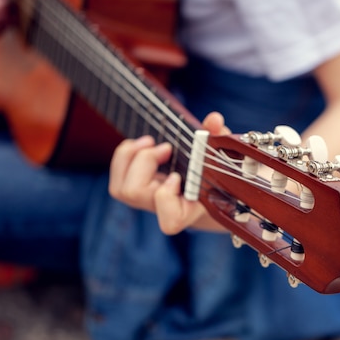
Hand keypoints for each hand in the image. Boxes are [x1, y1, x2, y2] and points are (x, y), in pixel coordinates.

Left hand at [109, 112, 229, 233]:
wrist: (210, 190)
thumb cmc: (218, 173)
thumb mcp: (222, 154)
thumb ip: (219, 137)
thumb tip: (213, 119)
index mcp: (191, 209)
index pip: (169, 221)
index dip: (165, 196)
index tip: (176, 176)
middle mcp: (166, 209)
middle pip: (135, 193)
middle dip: (145, 161)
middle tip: (166, 148)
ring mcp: (150, 202)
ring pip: (121, 189)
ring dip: (130, 157)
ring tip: (150, 142)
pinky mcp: (138, 192)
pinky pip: (117, 181)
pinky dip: (124, 156)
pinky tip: (142, 145)